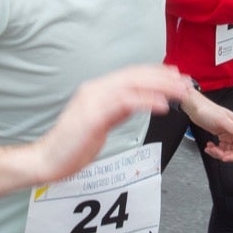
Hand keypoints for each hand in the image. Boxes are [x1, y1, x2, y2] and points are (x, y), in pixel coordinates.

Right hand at [33, 65, 191, 181]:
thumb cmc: (71, 145)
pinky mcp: (93, 116)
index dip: (155, 72)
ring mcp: (93, 101)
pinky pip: (125, 103)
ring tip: (179, 91)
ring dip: (160, 87)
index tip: (175, 75)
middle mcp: (94, 90)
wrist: (48, 160)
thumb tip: (138, 103)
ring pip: (133, 85)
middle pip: (135, 75)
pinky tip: (162, 105)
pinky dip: (146, 101)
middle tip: (185, 81)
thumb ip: (117, 111)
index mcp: (96, 90)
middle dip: (163, 77)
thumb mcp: (100, 123)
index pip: (131, 74)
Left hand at [180, 89, 232, 162]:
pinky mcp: (222, 135)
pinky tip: (209, 146)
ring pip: (228, 151)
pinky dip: (215, 150)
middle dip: (224, 154)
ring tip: (209, 148)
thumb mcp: (221, 120)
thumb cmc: (206, 110)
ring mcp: (229, 133)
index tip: (225, 158)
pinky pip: (222, 148)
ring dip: (218, 153)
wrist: (195, 108)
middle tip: (214, 152)